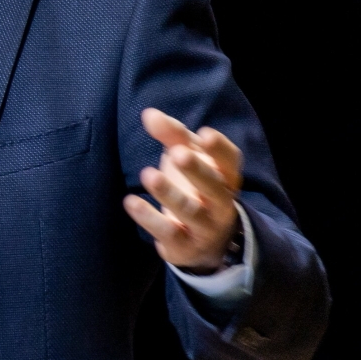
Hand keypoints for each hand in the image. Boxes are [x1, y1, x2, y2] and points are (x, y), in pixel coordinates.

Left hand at [122, 108, 242, 271]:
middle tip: (178, 153)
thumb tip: (148, 114)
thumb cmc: (194, 187)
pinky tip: (130, 202)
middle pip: (213, 186)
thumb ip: (172, 136)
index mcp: (226, 176)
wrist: (203, 242)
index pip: (230, 160)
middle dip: (196, 170)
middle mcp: (221, 202)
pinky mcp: (184, 245)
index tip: (203, 134)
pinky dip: (149, 218)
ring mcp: (205, 226)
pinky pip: (168, 232)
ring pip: (190, 210)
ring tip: (149, 174)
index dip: (219, 148)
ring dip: (169, 193)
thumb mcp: (187, 159)